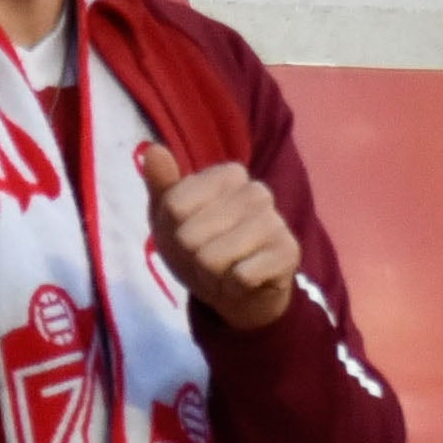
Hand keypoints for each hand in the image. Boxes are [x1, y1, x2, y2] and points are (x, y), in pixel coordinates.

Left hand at [134, 137, 299, 331]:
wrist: (237, 292)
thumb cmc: (200, 247)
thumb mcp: (170, 218)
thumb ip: (162, 184)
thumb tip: (154, 149)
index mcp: (229, 174)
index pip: (175, 205)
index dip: (172, 230)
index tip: (187, 233)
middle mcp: (256, 191)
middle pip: (190, 235)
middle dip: (191, 257)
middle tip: (206, 258)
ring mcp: (275, 221)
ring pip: (212, 259)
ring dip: (210, 275)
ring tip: (223, 270)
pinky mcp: (288, 253)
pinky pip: (240, 277)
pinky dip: (232, 288)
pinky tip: (243, 283)